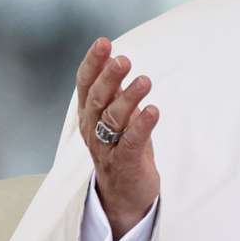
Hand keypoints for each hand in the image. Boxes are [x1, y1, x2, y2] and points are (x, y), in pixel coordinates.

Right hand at [76, 37, 160, 240]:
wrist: (124, 198)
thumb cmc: (122, 149)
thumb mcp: (117, 117)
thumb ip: (116, 92)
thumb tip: (117, 59)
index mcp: (89, 115)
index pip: (85, 85)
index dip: (93, 63)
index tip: (103, 42)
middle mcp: (93, 130)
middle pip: (97, 100)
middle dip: (109, 78)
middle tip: (123, 59)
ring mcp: (107, 149)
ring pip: (113, 120)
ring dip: (129, 98)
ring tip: (145, 81)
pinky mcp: (124, 164)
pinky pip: (130, 143)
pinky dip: (141, 126)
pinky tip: (153, 111)